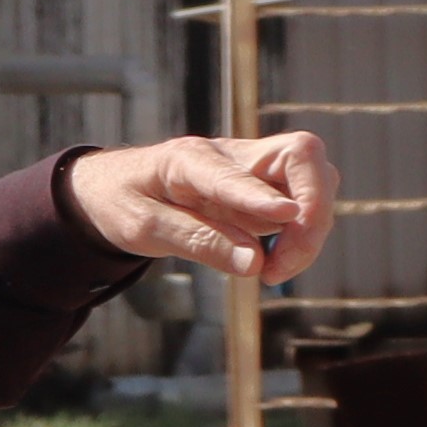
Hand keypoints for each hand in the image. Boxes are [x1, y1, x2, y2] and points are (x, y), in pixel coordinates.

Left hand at [64, 128, 335, 284]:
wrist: (112, 188)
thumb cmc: (123, 202)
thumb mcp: (142, 228)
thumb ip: (196, 241)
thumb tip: (255, 262)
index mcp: (188, 158)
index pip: (233, 173)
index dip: (260, 196)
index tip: (288, 215)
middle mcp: (230, 156)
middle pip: (300, 158)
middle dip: (312, 210)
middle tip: (283, 264)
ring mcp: (253, 170)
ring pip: (314, 182)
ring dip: (310, 229)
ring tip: (273, 271)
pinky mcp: (265, 190)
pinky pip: (304, 206)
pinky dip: (301, 236)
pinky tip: (274, 263)